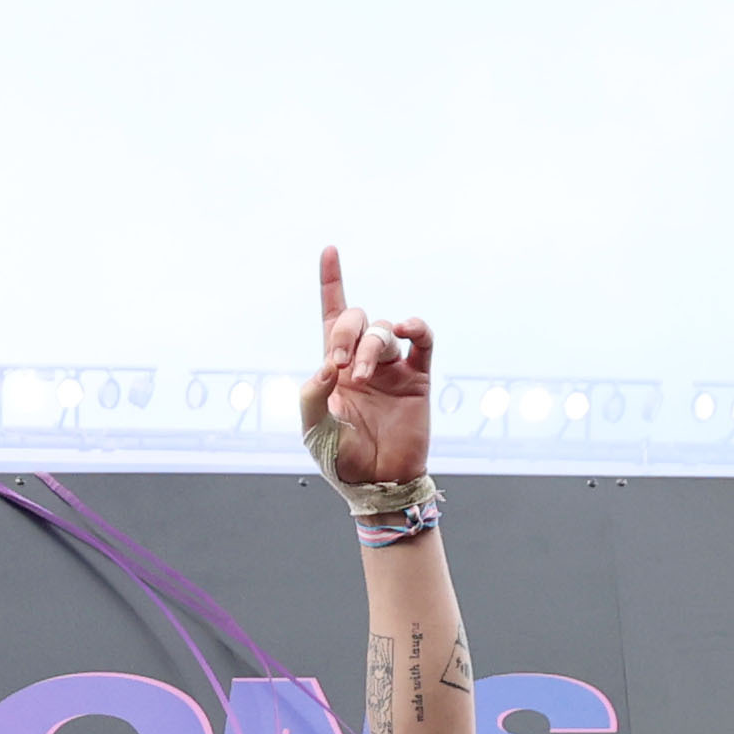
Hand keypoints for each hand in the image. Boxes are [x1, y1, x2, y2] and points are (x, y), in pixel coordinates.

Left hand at [298, 245, 435, 491]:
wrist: (376, 483)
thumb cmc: (341, 459)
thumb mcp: (314, 430)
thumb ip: (312, 395)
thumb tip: (328, 365)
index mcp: (334, 369)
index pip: (333, 317)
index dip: (332, 283)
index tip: (330, 251)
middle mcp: (363, 361)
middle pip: (356, 321)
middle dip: (345, 334)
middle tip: (339, 366)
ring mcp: (392, 368)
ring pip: (383, 332)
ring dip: (370, 348)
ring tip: (362, 378)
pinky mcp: (417, 377)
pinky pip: (421, 340)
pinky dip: (414, 327)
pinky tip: (404, 328)